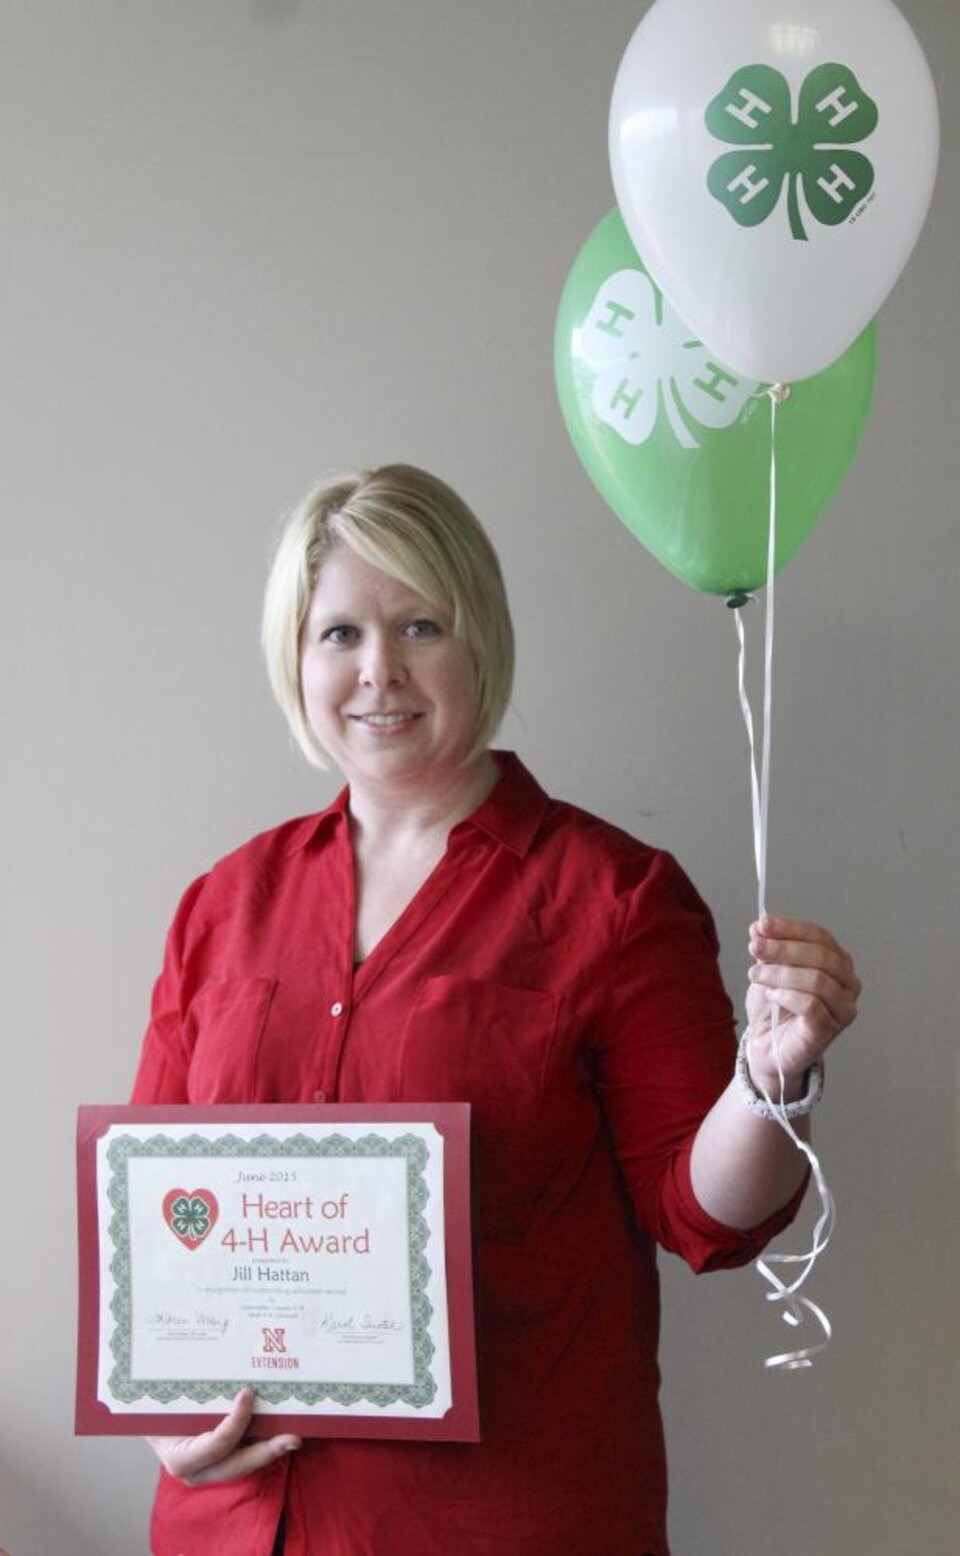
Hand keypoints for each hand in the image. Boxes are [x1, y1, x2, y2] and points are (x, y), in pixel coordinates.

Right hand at [147, 1387, 301, 1486]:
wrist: (148, 1419)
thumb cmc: (156, 1407)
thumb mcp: (169, 1400)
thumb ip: (188, 1389)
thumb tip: (207, 1342)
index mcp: (178, 1457)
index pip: (216, 1445)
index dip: (236, 1422)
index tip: (248, 1393)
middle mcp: (195, 1471)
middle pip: (237, 1464)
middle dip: (267, 1451)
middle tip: (293, 1437)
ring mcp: (209, 1472)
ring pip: (245, 1463)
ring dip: (269, 1448)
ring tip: (293, 1434)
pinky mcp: (220, 1465)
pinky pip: (243, 1456)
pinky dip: (261, 1444)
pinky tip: (280, 1430)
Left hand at [744, 914, 859, 1088]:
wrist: (767, 1046)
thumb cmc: (774, 1007)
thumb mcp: (768, 970)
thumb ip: (767, 949)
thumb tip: (759, 928)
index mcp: (837, 962)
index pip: (820, 936)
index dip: (790, 928)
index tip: (762, 925)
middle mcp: (847, 984)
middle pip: (822, 956)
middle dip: (784, 948)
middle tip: (756, 947)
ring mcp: (842, 1008)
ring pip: (818, 979)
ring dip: (781, 973)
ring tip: (755, 974)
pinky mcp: (828, 1030)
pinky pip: (812, 1005)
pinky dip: (786, 996)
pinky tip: (770, 995)